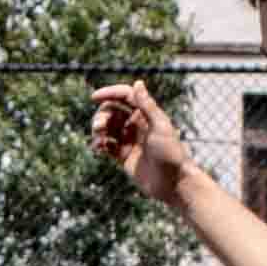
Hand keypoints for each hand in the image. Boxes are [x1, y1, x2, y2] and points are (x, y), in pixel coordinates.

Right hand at [85, 81, 189, 201]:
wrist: (173, 183)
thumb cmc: (171, 154)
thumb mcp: (160, 127)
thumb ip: (147, 105)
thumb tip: (138, 82)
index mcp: (147, 114)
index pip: (125, 96)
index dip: (109, 93)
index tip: (93, 97)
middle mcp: (137, 125)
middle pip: (112, 112)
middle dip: (101, 116)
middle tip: (99, 127)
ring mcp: (130, 140)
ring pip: (107, 128)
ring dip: (98, 130)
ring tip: (99, 140)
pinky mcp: (124, 156)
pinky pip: (107, 145)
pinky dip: (99, 144)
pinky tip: (98, 148)